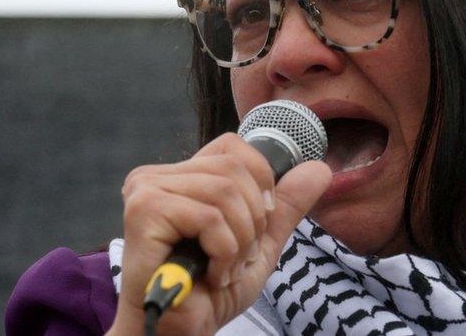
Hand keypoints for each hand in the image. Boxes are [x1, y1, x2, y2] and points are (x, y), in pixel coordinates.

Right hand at [106, 133, 332, 334]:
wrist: (178, 333)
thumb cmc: (206, 293)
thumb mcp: (258, 244)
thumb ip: (285, 206)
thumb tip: (320, 167)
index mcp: (181, 178)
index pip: (233, 148)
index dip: (260, 181)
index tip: (259, 222)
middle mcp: (157, 176)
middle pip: (235, 168)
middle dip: (253, 220)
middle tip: (239, 257)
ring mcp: (146, 189)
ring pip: (225, 193)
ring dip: (239, 242)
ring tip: (223, 270)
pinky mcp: (145, 210)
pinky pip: (209, 217)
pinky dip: (223, 252)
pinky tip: (210, 276)